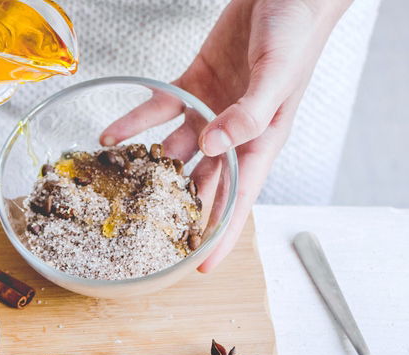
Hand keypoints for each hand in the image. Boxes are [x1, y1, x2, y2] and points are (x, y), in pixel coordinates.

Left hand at [102, 0, 351, 271]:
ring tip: (118, 190)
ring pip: (176, 151)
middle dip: (178, 213)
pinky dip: (136, 123)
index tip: (201, 267)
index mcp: (262, 139)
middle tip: (147, 239)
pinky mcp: (195, 84)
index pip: (239, 198)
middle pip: (204, 184)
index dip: (220, 234)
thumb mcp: (277, 76)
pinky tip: (111, 136)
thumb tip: (214, 147)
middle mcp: (235, 131)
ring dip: (149, 169)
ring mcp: (213, 109)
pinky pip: (160, 110)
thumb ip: (247, 115)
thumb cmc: (296, 32)